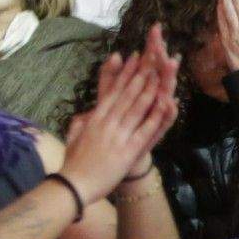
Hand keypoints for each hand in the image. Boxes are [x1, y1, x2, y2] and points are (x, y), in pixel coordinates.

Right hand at [63, 28, 181, 201]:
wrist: (71, 186)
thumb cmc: (73, 163)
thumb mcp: (75, 137)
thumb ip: (82, 122)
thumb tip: (86, 114)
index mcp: (95, 118)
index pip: (113, 90)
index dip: (126, 73)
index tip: (135, 57)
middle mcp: (106, 122)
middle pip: (127, 93)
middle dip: (142, 72)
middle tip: (154, 53)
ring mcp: (117, 135)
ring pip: (137, 106)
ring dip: (151, 87)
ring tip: (162, 71)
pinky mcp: (126, 150)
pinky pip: (145, 130)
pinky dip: (156, 116)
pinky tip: (167, 103)